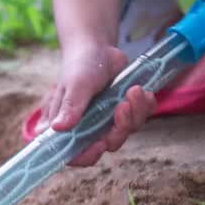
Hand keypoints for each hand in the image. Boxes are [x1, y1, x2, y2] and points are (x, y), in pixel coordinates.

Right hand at [36, 42, 156, 166]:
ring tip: (134, 90)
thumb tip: (59, 127)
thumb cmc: (79, 65)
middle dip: (120, 128)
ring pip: (126, 132)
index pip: (73, 155)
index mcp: (66, 127)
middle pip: (106, 145)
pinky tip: (143, 91)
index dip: (87, 155)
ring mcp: (105, 123)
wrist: (97, 48)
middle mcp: (86, 130)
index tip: (101, 143)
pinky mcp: (123, 114)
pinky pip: (139, 119)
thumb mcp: (75, 84)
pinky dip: (145, 107)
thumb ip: (70, 106)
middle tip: (123, 105)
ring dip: (135, 113)